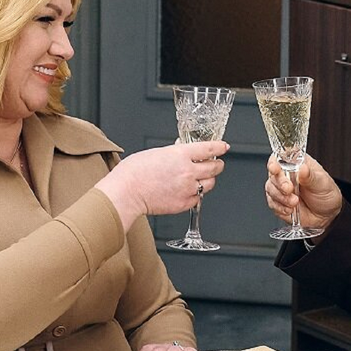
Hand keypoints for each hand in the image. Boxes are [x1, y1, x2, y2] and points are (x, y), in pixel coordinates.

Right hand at [96, 141, 228, 229]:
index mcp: (180, 155)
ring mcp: (187, 189)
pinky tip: (190, 191)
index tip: (223, 147)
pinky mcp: (184, 203)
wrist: (126, 192)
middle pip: (215, 168)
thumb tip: (182, 153)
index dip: (219, 148)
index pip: (209, 149)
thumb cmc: (134, 172)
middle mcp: (188, 172)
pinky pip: (199, 198)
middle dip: (217, 165)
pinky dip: (197, 194)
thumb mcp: (156, 153)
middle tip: (216, 164)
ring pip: (210, 184)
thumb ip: (173, 153)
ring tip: (202, 178)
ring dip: (208, 180)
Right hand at [264, 154, 341, 231]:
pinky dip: (281, 207)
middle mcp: (287, 174)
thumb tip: (303, 168)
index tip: (275, 168)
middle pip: (273, 174)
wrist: (326, 215)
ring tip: (295, 202)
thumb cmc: (326, 194)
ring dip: (281, 197)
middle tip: (289, 189)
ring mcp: (281, 188)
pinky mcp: (278, 202)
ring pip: (270, 189)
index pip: (281, 157)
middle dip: (279, 183)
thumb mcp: (323, 183)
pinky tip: (290, 209)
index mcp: (297, 163)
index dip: (275, 162)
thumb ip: (311, 176)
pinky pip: (272, 203)